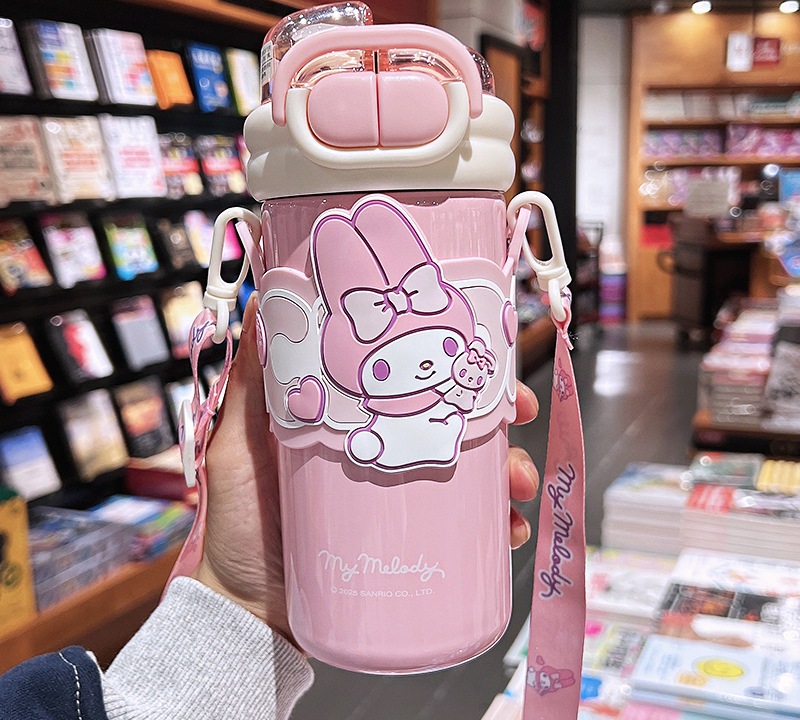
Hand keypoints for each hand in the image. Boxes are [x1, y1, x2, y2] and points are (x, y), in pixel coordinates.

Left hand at [194, 298, 539, 641]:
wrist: (244, 608)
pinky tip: (512, 532)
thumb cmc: (238, 521)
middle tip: (520, 417)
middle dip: (501, 417)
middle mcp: (389, 456)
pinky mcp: (412, 550)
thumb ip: (250, 385)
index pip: (419, 385)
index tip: (485, 357)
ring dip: (512, 472)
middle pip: (459, 425)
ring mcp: (404, 504)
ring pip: (476, 478)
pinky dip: (500, 529)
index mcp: (359, 425)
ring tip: (519, 487)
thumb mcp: (239, 444)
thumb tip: (263, 303)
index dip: (458, 366)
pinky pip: (470, 537)